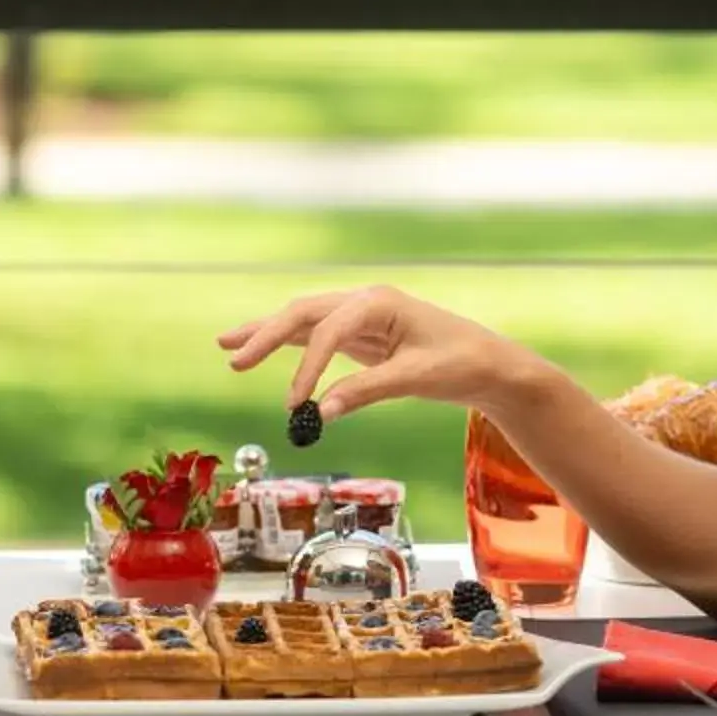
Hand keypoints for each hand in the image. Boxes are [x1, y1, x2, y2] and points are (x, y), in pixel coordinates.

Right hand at [217, 284, 518, 422]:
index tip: (295, 404)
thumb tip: (321, 413)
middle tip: (234, 358)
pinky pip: (316, 337)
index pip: (328, 331)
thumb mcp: (416, 378)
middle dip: (266, 334)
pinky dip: (289, 345)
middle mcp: (364, 302)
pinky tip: (262, 348)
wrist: (488, 365)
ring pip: (304, 321)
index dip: (306, 368)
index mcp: (378, 302)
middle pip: (303, 314)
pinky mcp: (361, 335)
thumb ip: (366, 391)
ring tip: (228, 346)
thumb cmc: (460, 364)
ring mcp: (361, 317)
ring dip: (267, 333)